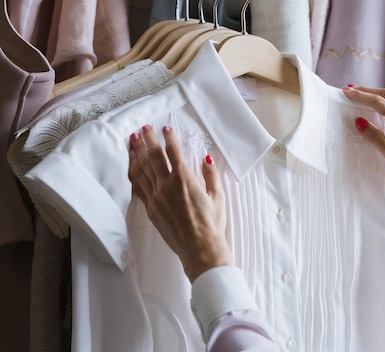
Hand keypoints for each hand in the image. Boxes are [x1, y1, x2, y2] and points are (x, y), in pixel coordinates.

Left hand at [128, 125, 232, 282]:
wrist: (200, 248)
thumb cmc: (212, 224)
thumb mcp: (218, 196)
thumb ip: (211, 175)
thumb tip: (206, 159)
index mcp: (185, 179)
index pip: (173, 152)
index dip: (168, 137)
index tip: (165, 128)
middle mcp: (167, 185)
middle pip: (153, 156)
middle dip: (147, 139)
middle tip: (143, 128)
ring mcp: (156, 197)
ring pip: (141, 169)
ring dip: (137, 153)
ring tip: (133, 141)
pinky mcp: (151, 209)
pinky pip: (138, 187)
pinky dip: (134, 173)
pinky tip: (132, 165)